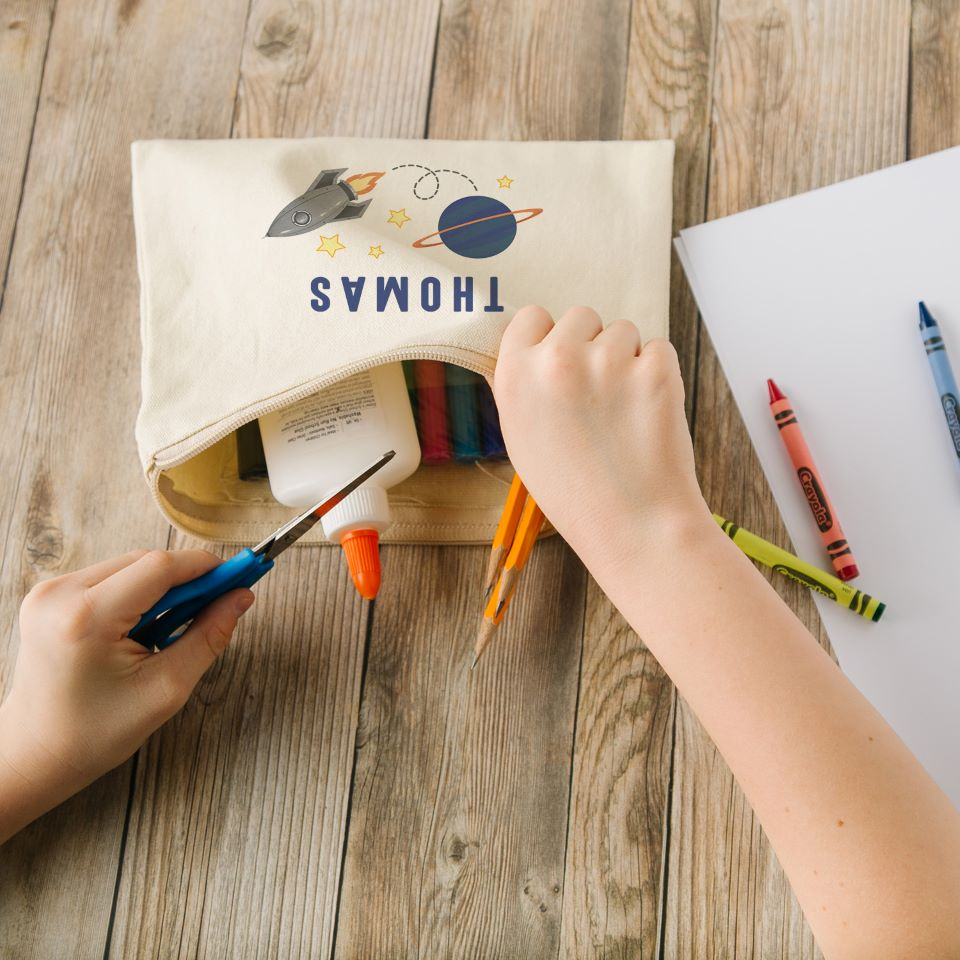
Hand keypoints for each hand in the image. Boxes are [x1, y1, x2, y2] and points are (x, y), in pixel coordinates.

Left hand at [0, 549, 253, 841]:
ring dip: (161, 587)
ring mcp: (49, 592)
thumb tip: (241, 598)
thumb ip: (208, 636)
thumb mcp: (165, 689)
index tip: (241, 576)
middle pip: (146, 561)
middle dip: (187, 579)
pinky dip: (137, 593)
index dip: (206, 567)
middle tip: (217, 604)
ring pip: (130, 565)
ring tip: (172, 629)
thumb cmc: (93, 734)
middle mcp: (61, 595)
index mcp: (87, 619)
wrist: (33, 755)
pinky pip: (110, 577)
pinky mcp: (49, 596)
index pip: (160, 567)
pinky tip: (145, 627)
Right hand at [493, 305, 712, 570]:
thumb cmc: (576, 493)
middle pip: (580, 316)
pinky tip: (648, 414)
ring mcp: (607, 361)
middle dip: (592, 345)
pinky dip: (658, 374)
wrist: (634, 526)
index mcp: (515, 376)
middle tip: (598, 396)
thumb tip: (533, 351)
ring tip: (624, 413)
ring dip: (627, 360)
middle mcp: (556, 360)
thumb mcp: (522, 439)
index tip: (563, 363)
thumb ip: (524, 387)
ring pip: (623, 331)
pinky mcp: (654, 369)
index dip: (550, 338)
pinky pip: (658, 349)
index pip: (531, 317)